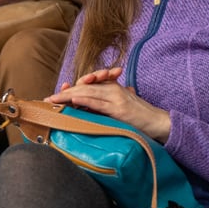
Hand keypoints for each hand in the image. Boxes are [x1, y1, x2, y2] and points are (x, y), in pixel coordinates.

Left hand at [46, 68, 170, 142]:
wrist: (160, 123)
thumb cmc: (142, 117)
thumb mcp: (122, 107)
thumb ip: (108, 105)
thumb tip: (92, 109)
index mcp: (112, 88)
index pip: (87, 85)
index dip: (70, 89)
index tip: (56, 95)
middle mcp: (112, 89)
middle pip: (84, 87)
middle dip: (64, 93)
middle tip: (48, 99)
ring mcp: (116, 97)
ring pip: (88, 92)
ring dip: (68, 95)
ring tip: (54, 99)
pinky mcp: (119, 108)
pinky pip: (98, 102)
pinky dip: (85, 99)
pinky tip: (73, 99)